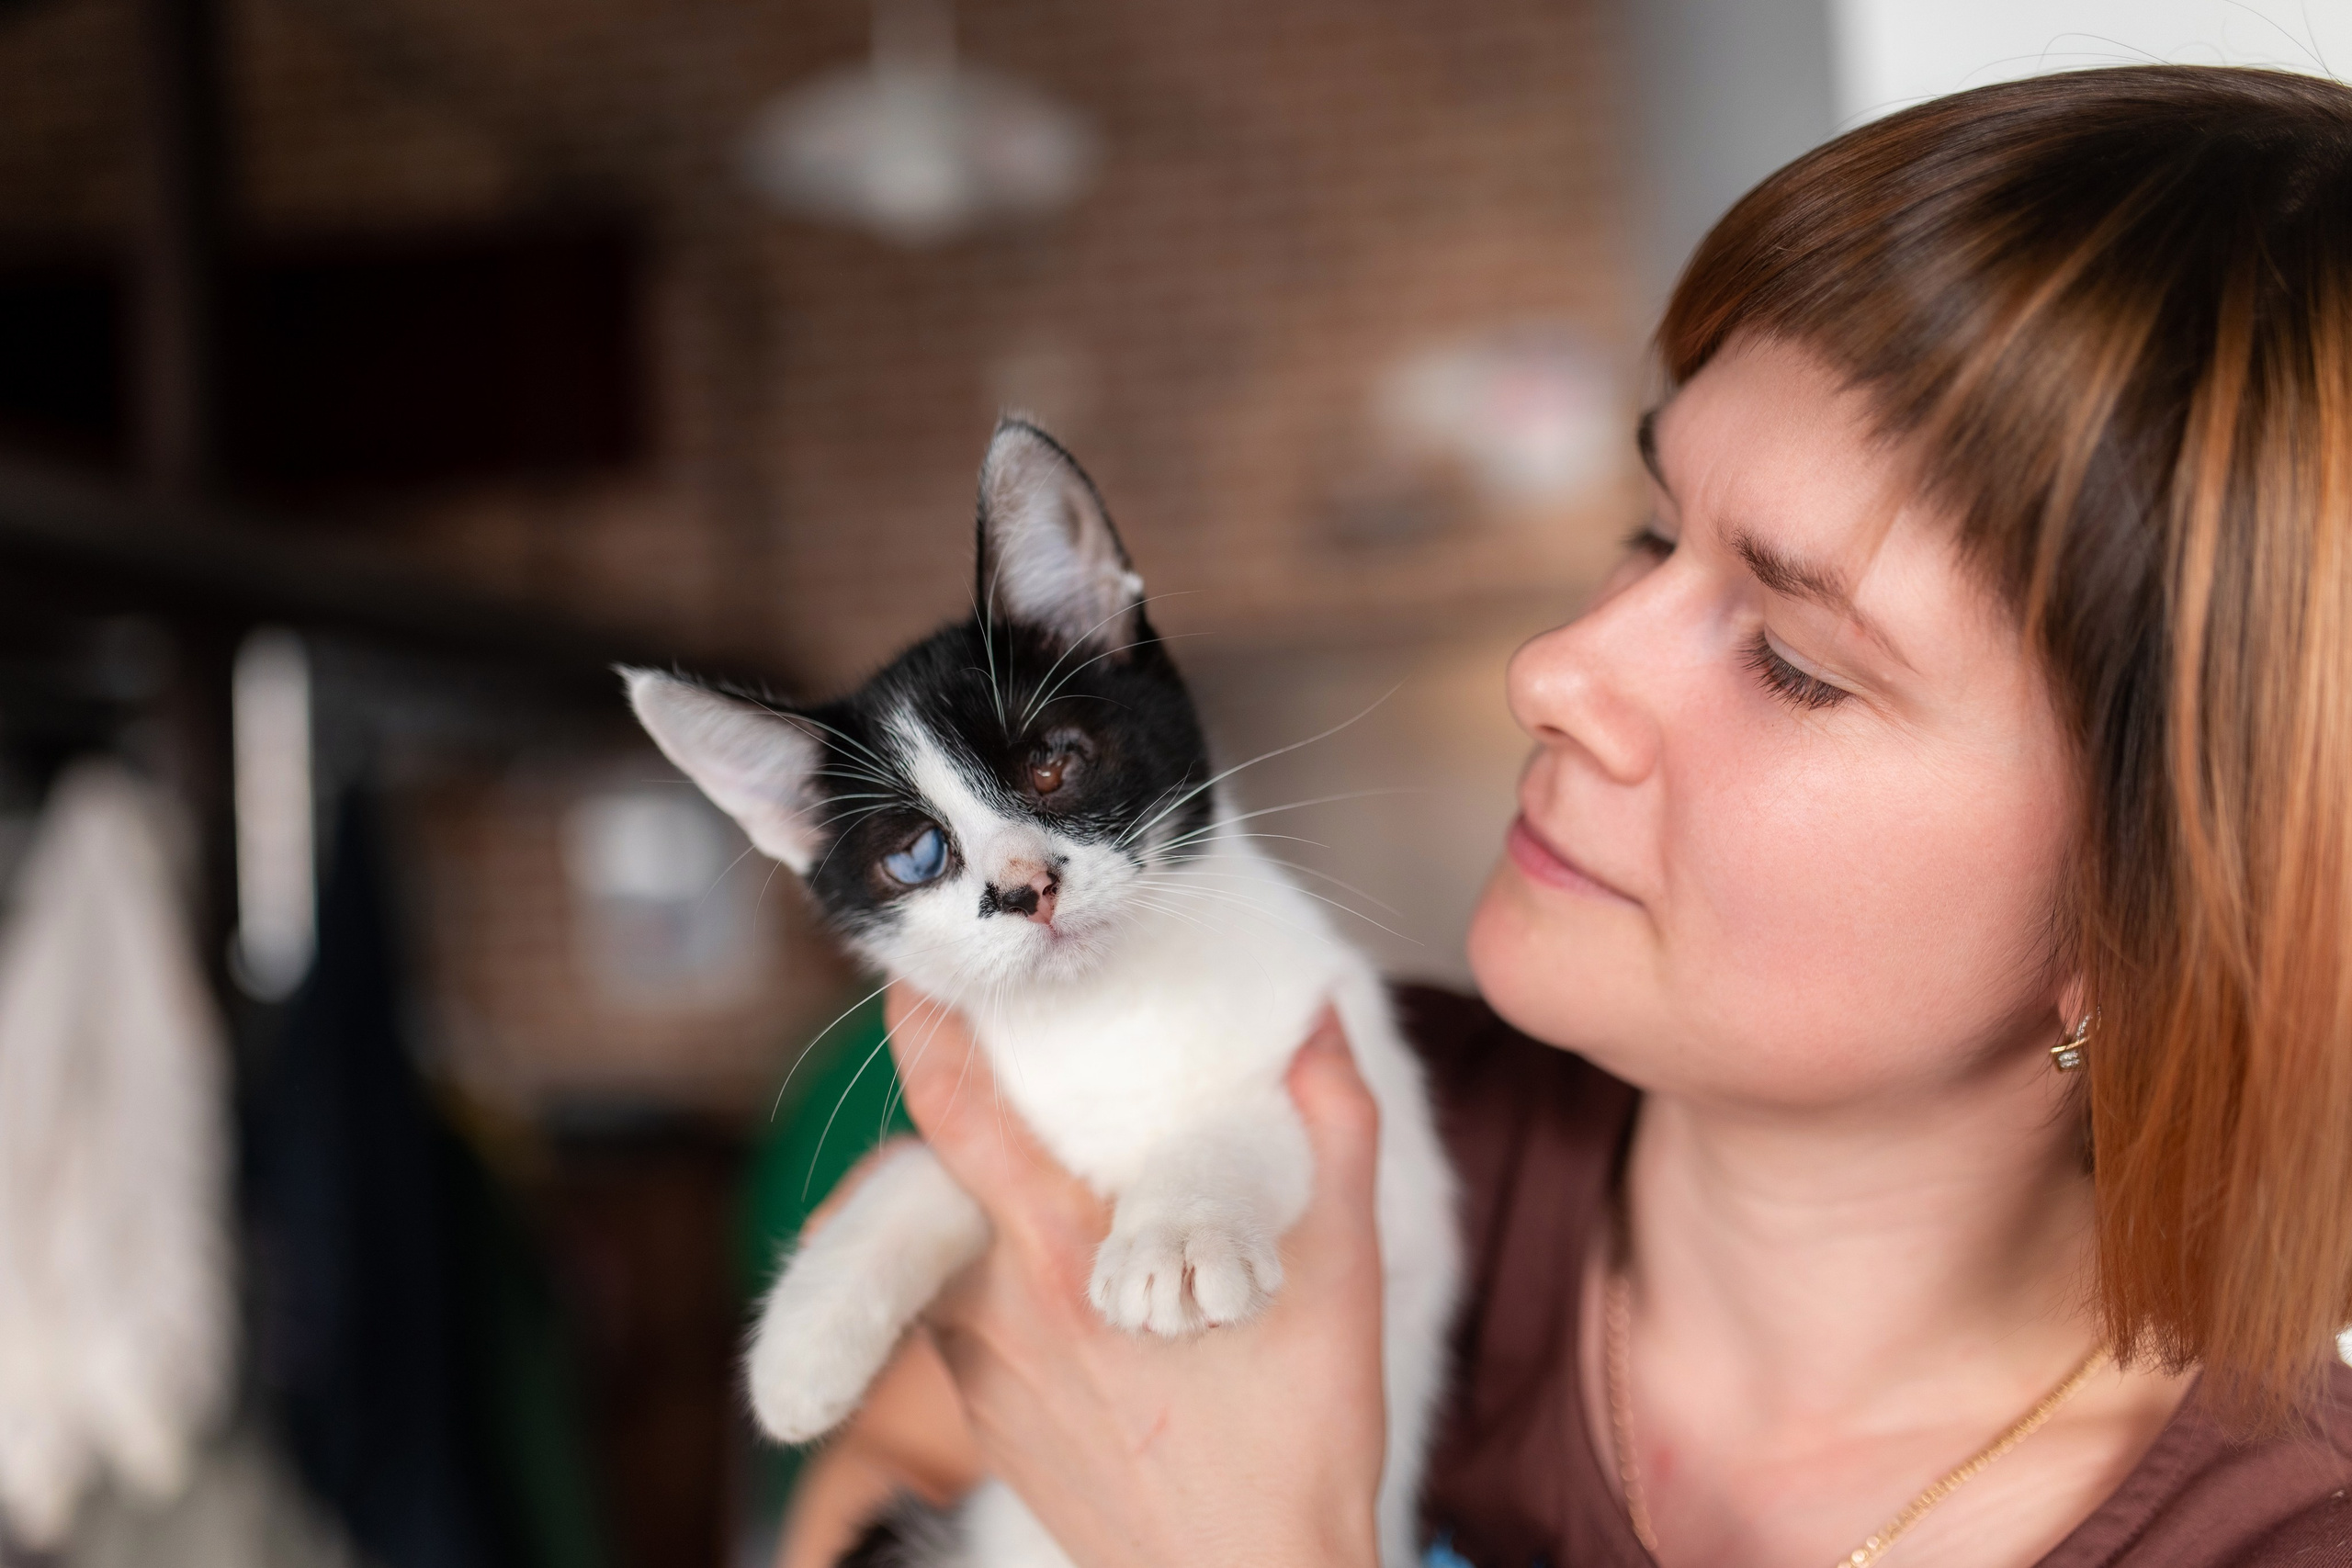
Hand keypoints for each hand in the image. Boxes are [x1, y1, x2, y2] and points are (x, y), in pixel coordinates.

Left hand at [885, 986, 1388, 1567]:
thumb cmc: (1305, 1445)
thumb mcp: (1344, 1276)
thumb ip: (1334, 1128)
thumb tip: (1316, 1019)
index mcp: (1069, 1257)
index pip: (952, 1110)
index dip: (919, 1027)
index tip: (918, 971)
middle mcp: (1000, 1311)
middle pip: (935, 1169)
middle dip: (964, 1106)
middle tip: (1008, 1061)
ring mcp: (981, 1375)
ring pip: (950, 1247)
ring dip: (986, 1200)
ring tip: (1058, 1179)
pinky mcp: (985, 1424)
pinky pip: (964, 1317)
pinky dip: (1000, 1277)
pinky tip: (1077, 1284)